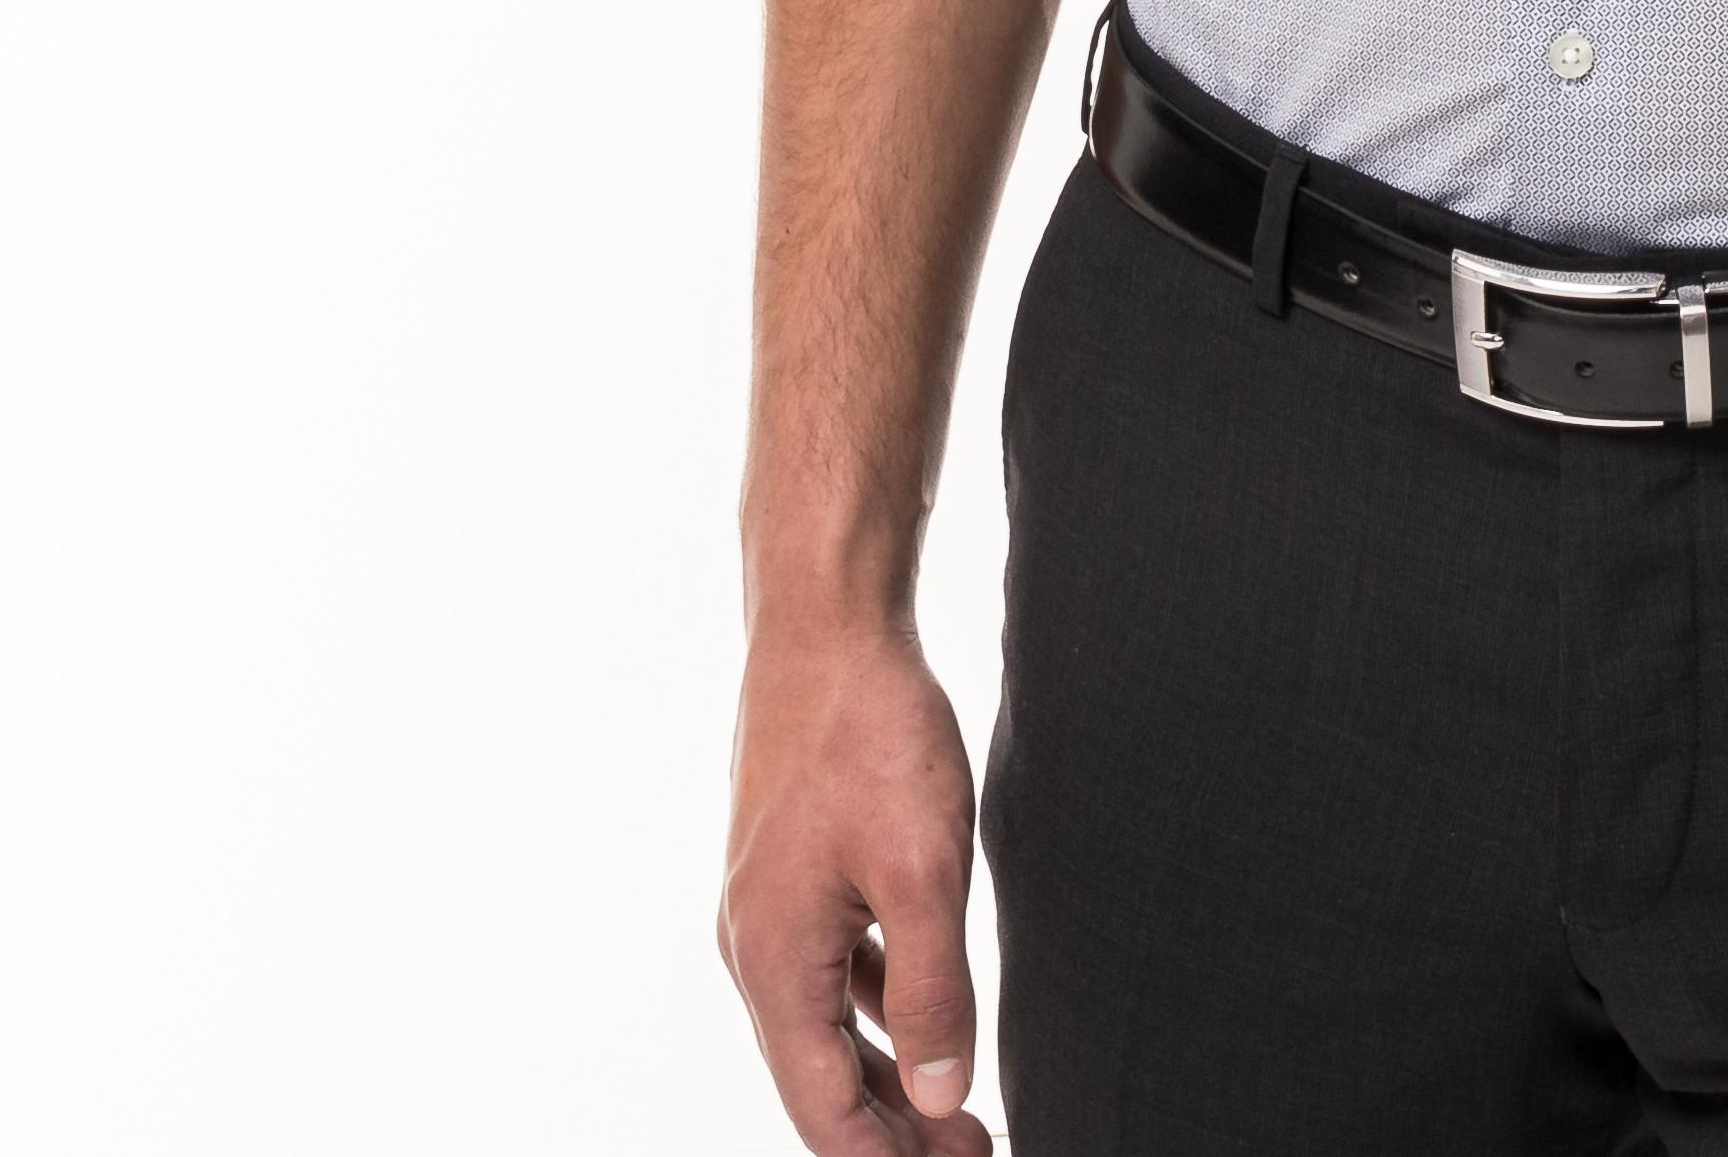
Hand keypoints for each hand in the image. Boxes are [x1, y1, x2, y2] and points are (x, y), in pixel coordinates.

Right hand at [721, 618, 991, 1155]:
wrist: (826, 622)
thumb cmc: (871, 734)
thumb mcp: (924, 869)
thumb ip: (936, 991)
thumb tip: (943, 1097)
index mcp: (776, 964)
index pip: (824, 1108)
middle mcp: (756, 946)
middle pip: (822, 1077)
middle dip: (893, 1129)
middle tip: (971, 1152)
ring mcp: (769, 906)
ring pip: (828, 1024)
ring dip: (888, 1074)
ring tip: (954, 1111)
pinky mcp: (792, 868)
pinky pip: (833, 968)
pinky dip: (878, 1007)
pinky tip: (920, 1016)